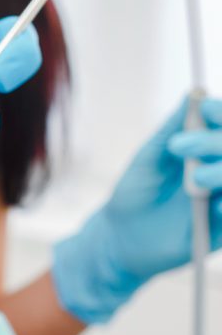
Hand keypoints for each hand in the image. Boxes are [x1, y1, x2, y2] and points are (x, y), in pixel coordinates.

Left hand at [52, 96, 221, 323]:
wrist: (122, 240)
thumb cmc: (134, 195)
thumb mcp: (148, 159)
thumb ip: (171, 130)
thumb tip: (192, 93)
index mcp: (207, 148)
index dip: (221, 113)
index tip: (204, 109)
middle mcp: (221, 167)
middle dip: (217, 141)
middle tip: (179, 146)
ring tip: (196, 179)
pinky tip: (216, 206)